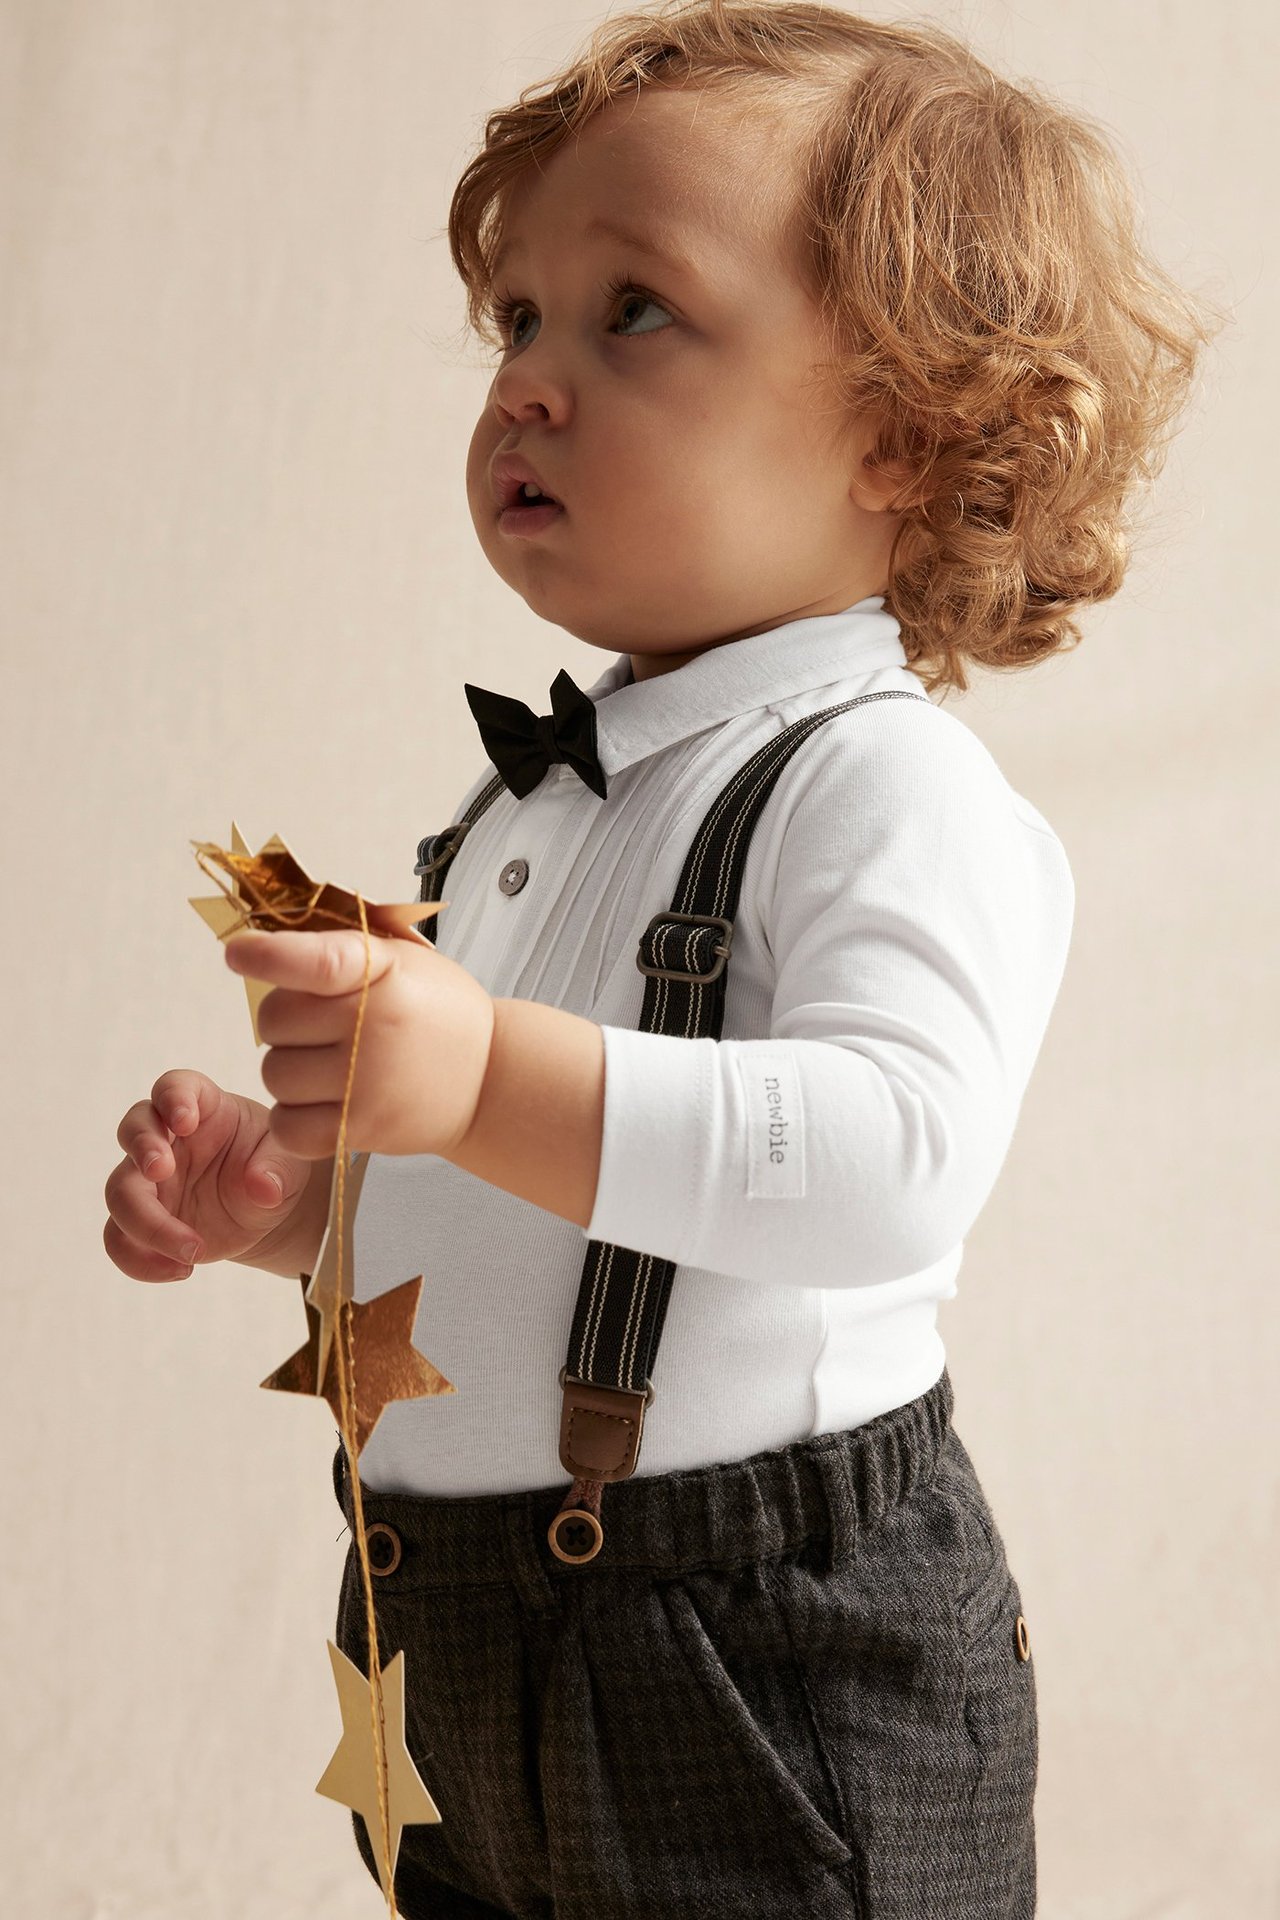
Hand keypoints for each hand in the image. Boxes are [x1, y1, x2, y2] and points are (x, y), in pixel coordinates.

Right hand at [104, 1069, 319, 1281]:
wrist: (268, 1211)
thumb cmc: (275, 1166)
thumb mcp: (290, 1162)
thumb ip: (278, 1169)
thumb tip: (263, 1188)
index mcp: (204, 1107)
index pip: (174, 1086)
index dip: (172, 1097)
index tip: (186, 1120)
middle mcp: (167, 1139)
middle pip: (132, 1131)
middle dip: (142, 1147)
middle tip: (162, 1170)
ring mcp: (149, 1181)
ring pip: (119, 1192)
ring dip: (146, 1222)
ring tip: (193, 1250)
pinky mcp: (143, 1221)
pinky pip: (120, 1240)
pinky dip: (140, 1260)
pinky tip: (182, 1270)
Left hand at [224, 925, 495, 1160]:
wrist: (491, 1078)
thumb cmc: (439, 1012)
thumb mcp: (404, 959)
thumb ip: (342, 948)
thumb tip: (259, 944)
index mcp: (384, 972)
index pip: (317, 961)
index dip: (269, 955)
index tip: (236, 953)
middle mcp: (375, 1026)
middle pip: (274, 1020)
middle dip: (284, 1020)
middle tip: (321, 1025)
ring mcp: (368, 1082)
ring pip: (274, 1074)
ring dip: (290, 1069)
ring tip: (331, 1065)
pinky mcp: (364, 1128)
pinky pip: (288, 1126)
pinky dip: (293, 1116)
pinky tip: (322, 1102)